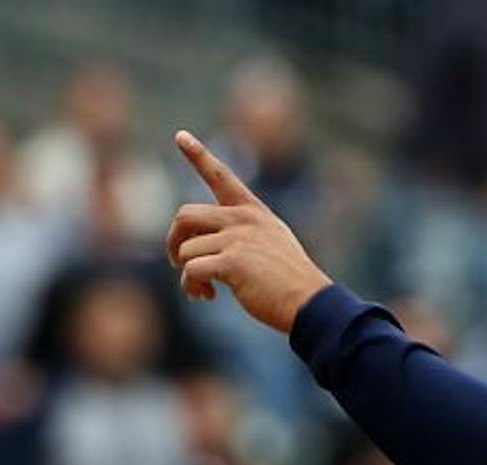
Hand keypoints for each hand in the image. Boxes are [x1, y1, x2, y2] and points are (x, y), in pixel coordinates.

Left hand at [164, 130, 331, 332]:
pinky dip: (192, 286)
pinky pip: (192, 270)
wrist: (312, 305)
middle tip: (176, 261)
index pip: (222, 177)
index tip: (180, 135)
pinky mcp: (232, 263)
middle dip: (174, 240)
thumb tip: (203, 247)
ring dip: (187, 273)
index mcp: (254, 213)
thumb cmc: (292, 283)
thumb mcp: (274, 246)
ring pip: (187, 250)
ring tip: (203, 290)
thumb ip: (243, 236)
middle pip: (185, 215)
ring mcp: (237, 240)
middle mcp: (244, 221)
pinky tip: (207, 296)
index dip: (199, 155)